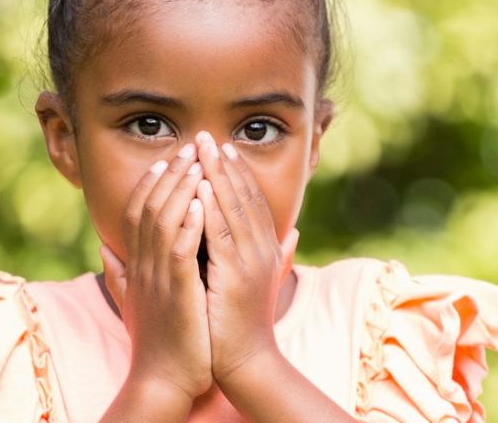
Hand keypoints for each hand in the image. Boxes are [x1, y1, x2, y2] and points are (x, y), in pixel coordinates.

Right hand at [99, 143, 212, 402]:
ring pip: (163, 222)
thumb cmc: (157, 342)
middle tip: (189, 146)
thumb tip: (104, 248)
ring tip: (197, 163)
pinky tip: (200, 203)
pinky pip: (180, 251)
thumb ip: (120, 272)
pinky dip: (189, 225)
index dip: (151, 182)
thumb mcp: (135, 300)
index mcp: (137, 265)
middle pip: (150, 207)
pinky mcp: (176, 293)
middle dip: (170, 174)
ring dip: (180, 190)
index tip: (166, 158)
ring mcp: (157, 278)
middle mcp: (142, 266)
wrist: (163, 382)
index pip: (139, 212)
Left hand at [194, 132, 297, 386]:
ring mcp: (251, 260)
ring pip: (233, 208)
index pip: (253, 200)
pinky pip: (221, 233)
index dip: (238, 172)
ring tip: (202, 149)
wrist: (248, 361)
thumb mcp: (263, 280)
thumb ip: (278, 254)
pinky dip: (212, 208)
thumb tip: (296, 235)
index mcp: (267, 248)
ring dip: (217, 175)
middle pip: (244, 196)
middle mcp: (263, 248)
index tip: (222, 148)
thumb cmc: (245, 322)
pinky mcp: (235, 275)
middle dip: (224, 164)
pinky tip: (201, 186)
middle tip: (207, 136)